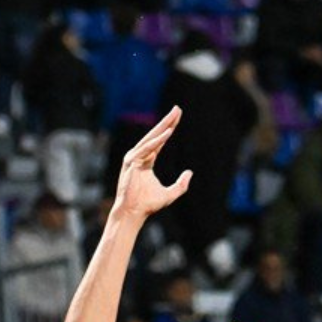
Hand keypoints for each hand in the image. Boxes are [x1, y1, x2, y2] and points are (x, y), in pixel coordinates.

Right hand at [109, 107, 192, 221]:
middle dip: (166, 121)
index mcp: (146, 161)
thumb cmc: (148, 205)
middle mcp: (138, 156)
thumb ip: (181, 184)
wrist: (134, 213)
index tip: (177, 117)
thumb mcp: (171, 194)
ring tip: (174, 116)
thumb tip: (190, 172)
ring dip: (163, 127)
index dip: (169, 128)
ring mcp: (133, 158)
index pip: (159, 141)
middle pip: (155, 135)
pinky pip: (147, 149)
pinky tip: (167, 133)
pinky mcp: (131, 162)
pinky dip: (157, 141)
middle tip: (177, 109)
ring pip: (150, 139)